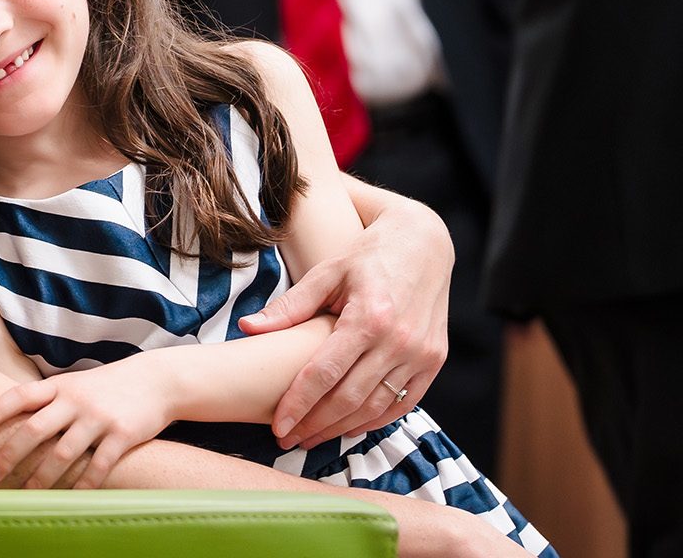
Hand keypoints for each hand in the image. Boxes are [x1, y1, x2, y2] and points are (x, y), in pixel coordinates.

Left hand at [0, 358, 174, 489]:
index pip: (21, 395)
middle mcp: (77, 400)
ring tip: (24, 494)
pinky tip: (69, 498)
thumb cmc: (108, 386)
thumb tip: (12, 423)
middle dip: (9, 454)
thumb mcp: (76, 384)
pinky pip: (98, 466)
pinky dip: (83, 485)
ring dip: (41, 477)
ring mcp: (99, 418)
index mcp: (61, 386)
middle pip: (35, 429)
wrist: (157, 380)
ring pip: (63, 453)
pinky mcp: (123, 435)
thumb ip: (49, 401)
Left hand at [238, 180, 450, 449]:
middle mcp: (399, 340)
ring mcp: (421, 354)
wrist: (423, 242)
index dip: (298, 404)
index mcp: (368, 317)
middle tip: (287, 440)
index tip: (277, 425)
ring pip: (376, 407)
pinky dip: (375, 420)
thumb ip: (289, 307)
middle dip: (315, 424)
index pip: (324, 373)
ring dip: (341, 428)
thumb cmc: (368, 255)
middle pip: (349, 398)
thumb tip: (247, 327)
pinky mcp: (435, 360)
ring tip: (311, 438)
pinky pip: (403, 403)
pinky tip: (349, 426)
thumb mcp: (327, 272)